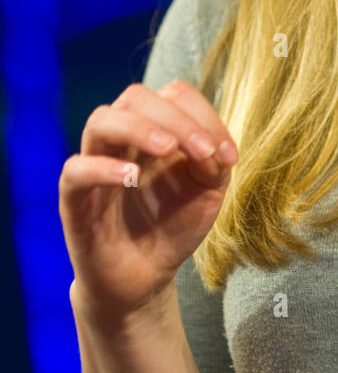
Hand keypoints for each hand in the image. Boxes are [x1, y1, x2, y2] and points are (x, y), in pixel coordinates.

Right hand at [60, 79, 237, 318]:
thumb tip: (214, 146)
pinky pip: (75, 170)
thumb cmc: (173, 226)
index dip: (203, 115)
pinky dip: (102, 168)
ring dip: (140, 129)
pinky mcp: (74, 199)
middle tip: (204, 152)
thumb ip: (214, 162)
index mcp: (155, 130)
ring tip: (169, 149)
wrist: (145, 278)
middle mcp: (122, 140)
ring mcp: (95, 165)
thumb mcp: (207, 191)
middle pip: (136, 97)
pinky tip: (132, 178)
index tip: (228, 156)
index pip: (172, 95)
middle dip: (176, 118)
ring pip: (101, 120)